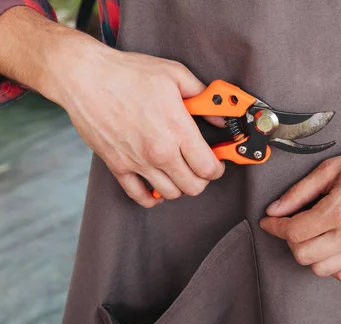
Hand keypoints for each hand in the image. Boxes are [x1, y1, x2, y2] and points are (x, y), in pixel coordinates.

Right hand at [53, 45, 224, 206]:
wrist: (85, 77)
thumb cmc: (128, 73)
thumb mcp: (175, 75)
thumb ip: (203, 97)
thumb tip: (221, 116)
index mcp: (177, 130)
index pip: (208, 168)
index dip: (218, 167)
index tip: (217, 162)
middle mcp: (159, 151)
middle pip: (193, 186)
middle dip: (202, 179)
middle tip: (200, 167)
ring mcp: (137, 162)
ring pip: (170, 194)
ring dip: (180, 186)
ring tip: (179, 172)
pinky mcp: (117, 166)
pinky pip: (139, 196)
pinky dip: (152, 198)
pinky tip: (157, 188)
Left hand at [259, 79, 340, 280]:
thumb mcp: (331, 169)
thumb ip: (299, 192)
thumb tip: (274, 209)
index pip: (294, 232)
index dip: (275, 227)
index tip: (269, 221)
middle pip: (303, 255)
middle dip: (290, 240)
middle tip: (291, 223)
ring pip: (320, 269)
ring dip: (308, 253)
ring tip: (312, 233)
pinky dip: (330, 264)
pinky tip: (329, 244)